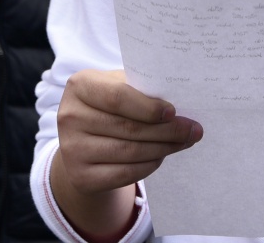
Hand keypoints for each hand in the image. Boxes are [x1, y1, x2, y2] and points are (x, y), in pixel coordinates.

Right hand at [51, 69, 201, 238]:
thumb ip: (141, 89)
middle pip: (129, 127)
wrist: (84, 141)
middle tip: (193, 129)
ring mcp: (72, 149)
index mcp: (80, 85)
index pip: (118, 97)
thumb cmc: (109, 106)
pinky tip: (162, 156)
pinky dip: (149, 165)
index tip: (174, 111)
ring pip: (130, 152)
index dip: (148, 107)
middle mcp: (69, 116)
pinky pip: (125, 173)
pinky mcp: (80, 176)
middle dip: (167, 130)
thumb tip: (182, 100)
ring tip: (184, 141)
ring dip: (164, 147)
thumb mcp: (118, 86)